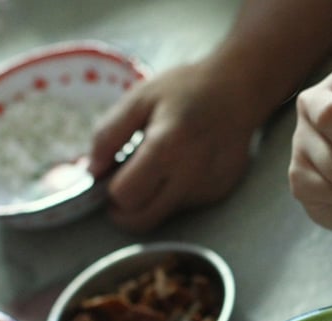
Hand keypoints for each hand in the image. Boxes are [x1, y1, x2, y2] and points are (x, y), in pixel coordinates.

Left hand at [88, 58, 260, 233]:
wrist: (239, 89)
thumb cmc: (186, 89)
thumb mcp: (139, 98)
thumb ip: (109, 134)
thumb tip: (92, 171)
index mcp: (166, 147)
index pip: (125, 196)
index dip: (110, 189)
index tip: (112, 174)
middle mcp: (190, 175)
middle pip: (142, 220)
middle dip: (124, 210)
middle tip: (123, 185)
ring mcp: (207, 188)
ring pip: (163, 215)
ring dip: (151, 199)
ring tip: (158, 166)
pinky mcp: (218, 193)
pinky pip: (184, 205)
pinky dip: (173, 192)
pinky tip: (182, 165)